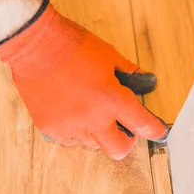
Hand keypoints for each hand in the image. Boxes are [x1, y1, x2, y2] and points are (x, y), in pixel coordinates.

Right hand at [0, 0, 169, 158]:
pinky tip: (71, 111)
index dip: (154, 130)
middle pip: (118, 149)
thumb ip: (128, 73)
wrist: (35, 45)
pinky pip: (69, 140)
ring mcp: (69, 127)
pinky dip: (74, 131)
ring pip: (92, 144)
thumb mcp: (108, 55)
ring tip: (90, 110)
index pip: (142, 124)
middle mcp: (93, 119)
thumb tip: (145, 81)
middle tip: (123, 128)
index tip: (158, 132)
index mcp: (112, 100)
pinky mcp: (49, 128)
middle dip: (125, 141)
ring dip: (97, 132)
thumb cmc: (72, 45)